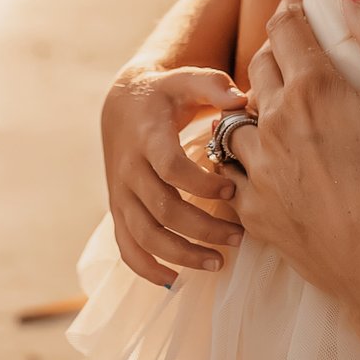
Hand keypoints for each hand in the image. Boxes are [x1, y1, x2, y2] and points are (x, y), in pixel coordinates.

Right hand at [99, 61, 245, 286]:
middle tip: (239, 237)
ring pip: (145, 235)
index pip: (170, 167)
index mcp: (147, 137)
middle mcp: (129, 169)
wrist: (122, 106)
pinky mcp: (119, 210)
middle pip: (162, 209)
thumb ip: (212, 84)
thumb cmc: (165, 95)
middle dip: (202, 229)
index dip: (200, 184)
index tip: (231, 190)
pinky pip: (126, 247)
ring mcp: (121, 193)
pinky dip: (146, 268)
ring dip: (181, 254)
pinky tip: (175, 280)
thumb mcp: (185, 79)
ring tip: (219, 263)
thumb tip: (240, 100)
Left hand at [227, 0, 359, 318]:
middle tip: (299, 60)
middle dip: (275, 54)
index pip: (285, 26)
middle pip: (258, 66)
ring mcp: (258, 171)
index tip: (302, 10)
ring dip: (256, 110)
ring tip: (283, 116)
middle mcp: (273, 124)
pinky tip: (272, 167)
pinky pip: (234, 172)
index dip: (294, 11)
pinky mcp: (254, 213)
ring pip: (238, 120)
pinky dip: (248, 162)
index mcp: (312, 90)